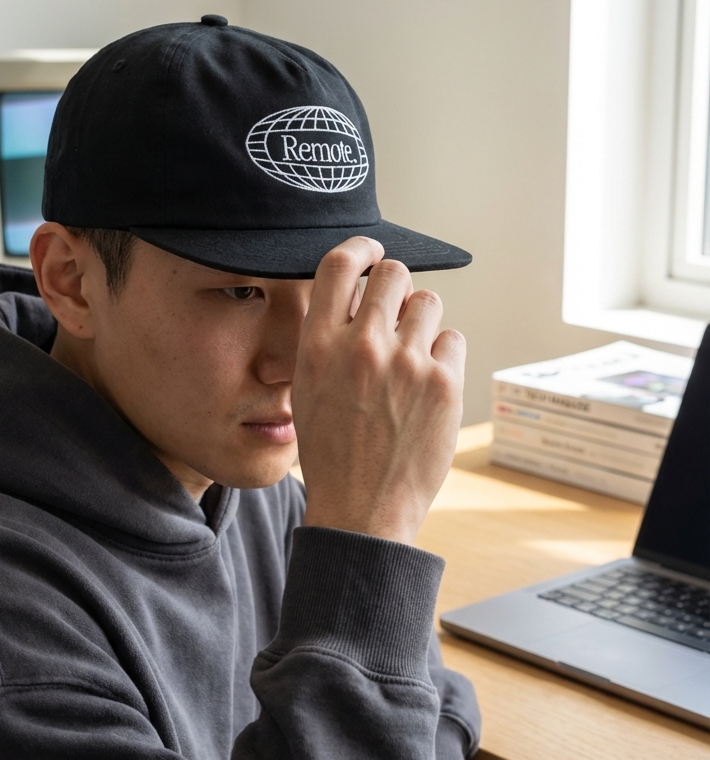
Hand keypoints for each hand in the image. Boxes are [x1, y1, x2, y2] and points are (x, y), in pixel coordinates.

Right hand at [292, 237, 465, 544]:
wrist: (361, 511)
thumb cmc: (333, 454)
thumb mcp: (308, 389)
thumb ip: (328, 340)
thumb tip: (358, 295)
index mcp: (319, 346)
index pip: (340, 264)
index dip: (360, 248)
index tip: (372, 251)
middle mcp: (362, 346)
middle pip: (392, 273)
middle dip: (396, 286)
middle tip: (396, 311)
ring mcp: (407, 363)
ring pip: (428, 301)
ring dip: (421, 320)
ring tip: (411, 355)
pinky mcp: (444, 384)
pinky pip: (452, 339)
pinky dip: (442, 356)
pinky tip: (427, 386)